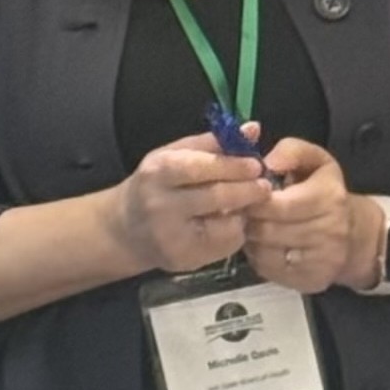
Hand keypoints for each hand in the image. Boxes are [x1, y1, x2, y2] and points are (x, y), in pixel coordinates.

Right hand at [108, 131, 273, 274]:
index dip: (233, 166)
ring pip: (225, 224)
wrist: (124, 229)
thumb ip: (213, 143)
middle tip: (264, 187)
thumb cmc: (155, 185)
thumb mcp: (174, 156)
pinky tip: (224, 226)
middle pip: (216, 197)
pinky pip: (225, 246)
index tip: (256, 165)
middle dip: (247, 190)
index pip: (200, 167)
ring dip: (241, 214)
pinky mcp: (183, 259)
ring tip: (240, 206)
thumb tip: (253, 129)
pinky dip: (233, 234)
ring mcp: (170, 236)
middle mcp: (160, 205)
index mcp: (157, 173)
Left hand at [241, 137, 366, 292]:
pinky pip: (269, 269)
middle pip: (266, 229)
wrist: (356, 235)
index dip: (253, 200)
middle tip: (245, 212)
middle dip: (250, 220)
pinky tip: (264, 245)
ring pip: (264, 250)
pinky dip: (259, 256)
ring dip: (252, 238)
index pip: (276, 204)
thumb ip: (291, 151)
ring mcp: (322, 259)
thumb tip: (268, 161)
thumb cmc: (326, 193)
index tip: (246, 195)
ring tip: (256, 226)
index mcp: (329, 198)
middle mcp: (330, 231)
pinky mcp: (311, 280)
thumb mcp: (315, 161)